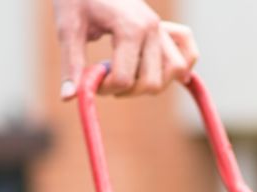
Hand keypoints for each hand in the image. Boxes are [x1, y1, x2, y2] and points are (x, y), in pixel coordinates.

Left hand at [52, 0, 198, 99]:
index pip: (124, 79)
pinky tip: (158, 72)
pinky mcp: (165, 29)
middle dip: (127, 90)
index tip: (89, 80)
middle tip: (106, 79)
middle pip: (152, 82)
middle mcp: (152, 29)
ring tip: (127, 76)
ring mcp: (161, 28)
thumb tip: (69, 98)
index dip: (104, 88)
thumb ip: (72, 64)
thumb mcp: (68, 29)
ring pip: (174, 72)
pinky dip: (179, 67)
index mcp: (130, 28)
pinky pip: (188, 53)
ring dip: (151, 83)